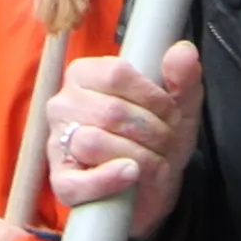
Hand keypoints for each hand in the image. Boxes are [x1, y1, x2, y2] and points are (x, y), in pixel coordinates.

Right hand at [46, 40, 204, 240]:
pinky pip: (78, 182)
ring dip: (138, 157)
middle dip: (152, 131)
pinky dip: (109, 180)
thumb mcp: (179, 106)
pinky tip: (130, 175)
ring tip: (151, 161)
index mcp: (86, 74)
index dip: (153, 96)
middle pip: (110, 111)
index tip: (170, 112)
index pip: (116, 73)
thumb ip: (184, 77)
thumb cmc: (158, 138)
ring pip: (93, 142)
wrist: (154, 187)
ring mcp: (57, 143)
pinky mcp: (61, 182)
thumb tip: (183, 52)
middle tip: (166, 142)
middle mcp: (64, 104)